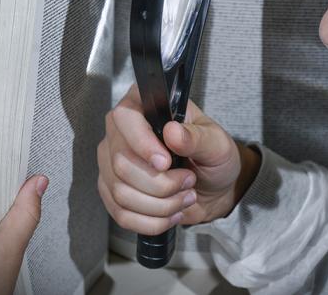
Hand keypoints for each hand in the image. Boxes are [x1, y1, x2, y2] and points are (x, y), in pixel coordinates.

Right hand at [97, 85, 260, 235]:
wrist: (213, 189)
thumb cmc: (213, 158)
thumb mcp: (217, 144)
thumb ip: (197, 137)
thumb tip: (173, 132)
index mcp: (144, 106)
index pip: (125, 118)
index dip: (142, 144)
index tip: (166, 163)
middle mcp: (121, 131)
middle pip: (121, 163)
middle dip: (161, 183)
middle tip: (189, 181)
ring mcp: (112, 162)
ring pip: (121, 192)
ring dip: (160, 204)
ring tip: (184, 197)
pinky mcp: (111, 190)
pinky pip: (121, 213)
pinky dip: (151, 221)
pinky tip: (171, 214)